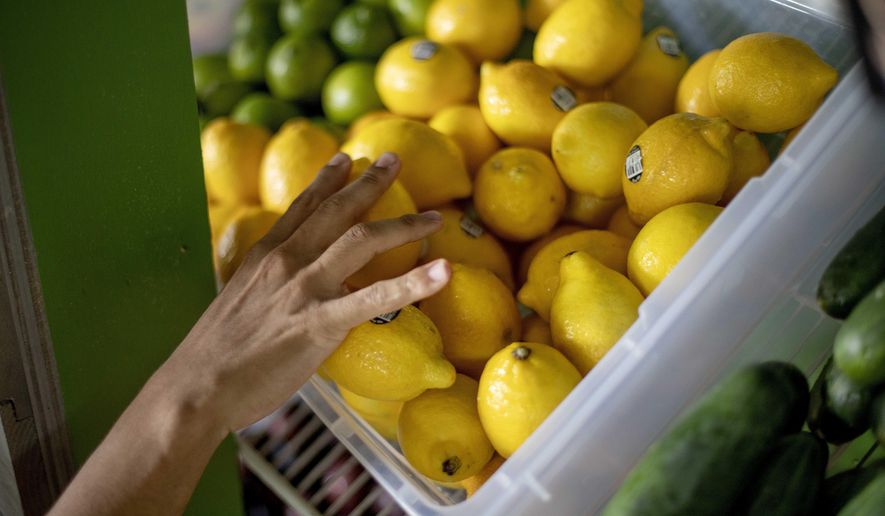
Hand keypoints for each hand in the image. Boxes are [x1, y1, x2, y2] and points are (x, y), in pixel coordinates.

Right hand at [154, 151, 450, 433]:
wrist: (196, 386)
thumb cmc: (215, 356)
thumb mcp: (237, 304)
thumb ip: (267, 290)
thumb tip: (287, 295)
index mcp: (265, 255)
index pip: (302, 206)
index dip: (327, 180)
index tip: (346, 159)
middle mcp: (287, 260)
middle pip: (337, 210)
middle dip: (370, 182)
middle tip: (394, 160)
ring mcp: (305, 287)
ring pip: (362, 240)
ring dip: (403, 224)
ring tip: (433, 217)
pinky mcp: (320, 321)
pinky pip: (375, 297)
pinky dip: (414, 282)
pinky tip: (443, 272)